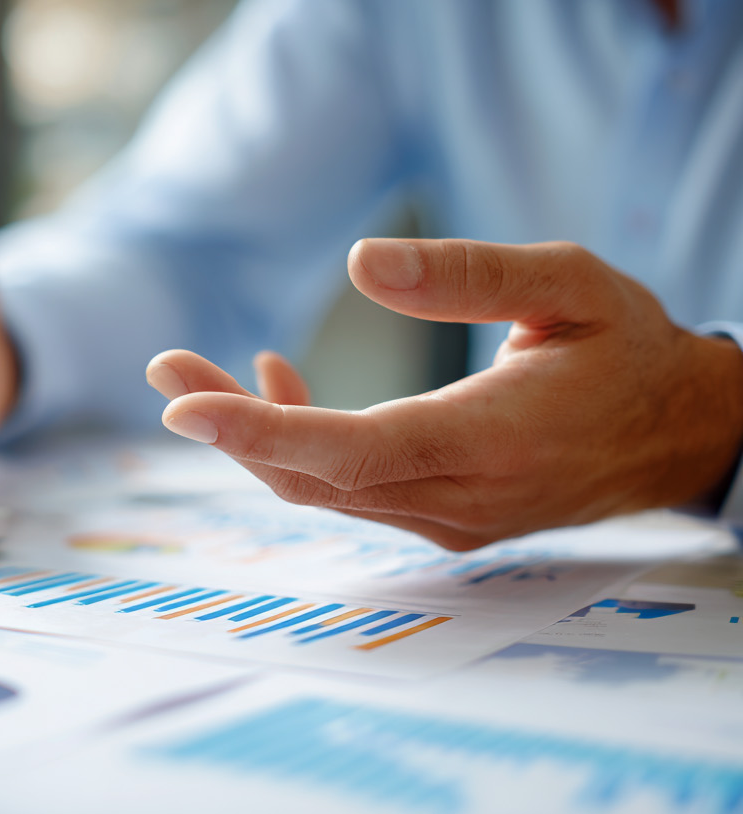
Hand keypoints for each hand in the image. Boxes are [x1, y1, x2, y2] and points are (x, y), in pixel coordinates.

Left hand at [148, 239, 742, 549]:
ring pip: (323, 488)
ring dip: (252, 433)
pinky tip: (280, 383)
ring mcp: (448, 519)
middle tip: (164, 365)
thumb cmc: (627, 347)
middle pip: (315, 475)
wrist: (680, 432)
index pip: (350, 451)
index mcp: (491, 439)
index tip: (181, 406)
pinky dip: (299, 443)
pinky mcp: (441, 518)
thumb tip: (356, 263)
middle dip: (228, 424)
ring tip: (191, 370)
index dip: (260, 431)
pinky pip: (349, 488)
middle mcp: (460, 496)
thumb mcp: (567, 283)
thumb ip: (467, 275)